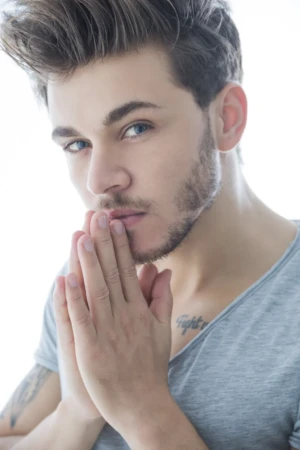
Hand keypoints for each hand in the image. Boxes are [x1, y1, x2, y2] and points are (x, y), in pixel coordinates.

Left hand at [62, 212, 172, 432]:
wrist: (142, 403)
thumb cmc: (150, 365)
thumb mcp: (162, 328)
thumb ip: (161, 297)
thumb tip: (163, 269)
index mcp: (139, 310)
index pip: (128, 270)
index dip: (120, 246)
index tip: (114, 223)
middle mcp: (125, 316)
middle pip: (111, 274)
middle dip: (103, 244)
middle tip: (97, 217)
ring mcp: (108, 331)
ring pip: (96, 290)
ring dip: (89, 263)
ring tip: (82, 237)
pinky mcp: (91, 349)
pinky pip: (82, 319)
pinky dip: (74, 298)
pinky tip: (67, 278)